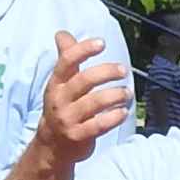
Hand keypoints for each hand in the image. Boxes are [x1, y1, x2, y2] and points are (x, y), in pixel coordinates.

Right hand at [34, 31, 130, 165]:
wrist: (51, 145)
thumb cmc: (62, 107)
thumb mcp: (59, 83)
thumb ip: (65, 58)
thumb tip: (62, 34)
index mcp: (56, 83)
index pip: (66, 61)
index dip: (83, 50)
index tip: (101, 43)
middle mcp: (60, 99)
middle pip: (84, 81)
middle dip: (106, 72)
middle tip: (123, 70)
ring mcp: (68, 119)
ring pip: (94, 103)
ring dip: (115, 95)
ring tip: (127, 92)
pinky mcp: (78, 136)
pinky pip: (99, 125)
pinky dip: (114, 117)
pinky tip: (123, 112)